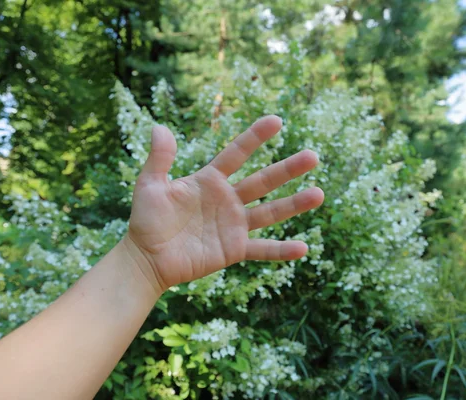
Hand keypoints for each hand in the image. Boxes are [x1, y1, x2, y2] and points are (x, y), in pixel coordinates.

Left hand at [125, 115, 323, 292]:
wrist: (147, 258)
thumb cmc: (146, 220)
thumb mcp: (149, 186)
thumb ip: (159, 159)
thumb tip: (160, 127)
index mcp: (210, 181)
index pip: (236, 154)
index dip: (255, 137)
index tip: (277, 121)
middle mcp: (228, 200)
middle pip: (263, 181)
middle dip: (287, 169)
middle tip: (313, 156)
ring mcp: (234, 225)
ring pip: (270, 212)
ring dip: (294, 204)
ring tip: (319, 194)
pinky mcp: (234, 249)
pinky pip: (262, 249)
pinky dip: (281, 250)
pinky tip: (303, 248)